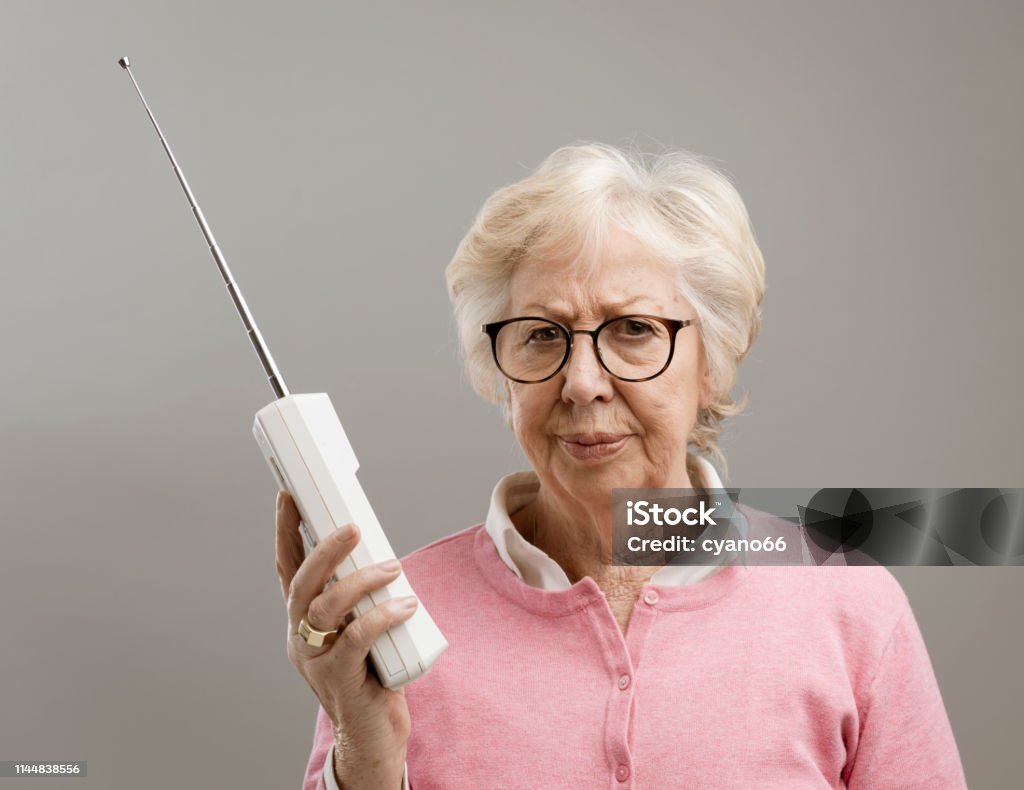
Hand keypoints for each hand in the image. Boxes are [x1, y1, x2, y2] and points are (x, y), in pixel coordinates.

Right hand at [275, 490, 415, 788]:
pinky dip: (381, 615)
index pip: (286, 569)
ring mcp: (316, 659)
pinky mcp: (340, 678)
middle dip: (324, 550)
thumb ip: (361, 598)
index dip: (286, 532)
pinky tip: (405, 605)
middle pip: (301, 584)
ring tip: (392, 567)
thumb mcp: (360, 627)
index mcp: (302, 620)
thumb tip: (381, 555)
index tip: (290, 496)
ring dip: (360, 581)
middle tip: (352, 526)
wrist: (371, 734)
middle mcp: (300, 637)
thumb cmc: (370, 673)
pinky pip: (357, 637)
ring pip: (325, 607)